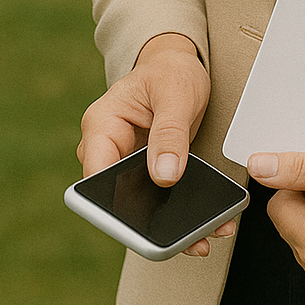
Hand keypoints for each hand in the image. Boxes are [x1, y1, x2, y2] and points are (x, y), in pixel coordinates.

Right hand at [78, 34, 231, 256]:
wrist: (177, 65)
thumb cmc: (170, 71)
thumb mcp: (175, 94)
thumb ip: (169, 133)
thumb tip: (164, 175)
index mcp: (101, 127)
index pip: (96, 177)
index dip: (114, 205)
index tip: (144, 224)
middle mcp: (107, 150)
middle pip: (117, 199)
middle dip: (149, 225)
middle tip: (188, 239)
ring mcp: (125, 165)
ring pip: (138, 207)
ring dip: (170, 226)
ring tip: (205, 238)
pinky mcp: (144, 174)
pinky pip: (156, 200)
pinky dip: (180, 214)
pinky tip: (208, 227)